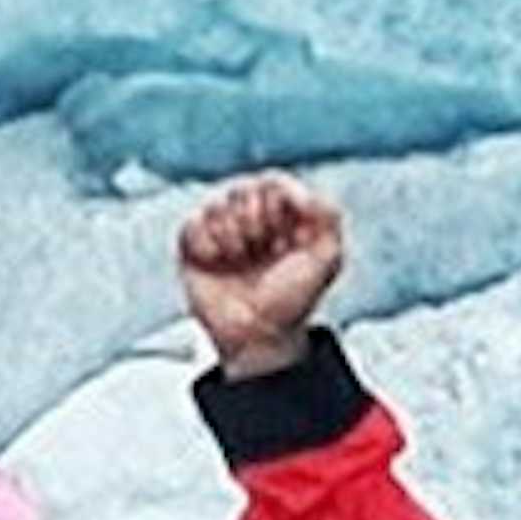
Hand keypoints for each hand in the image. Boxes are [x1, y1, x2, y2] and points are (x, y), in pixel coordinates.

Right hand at [176, 172, 343, 378]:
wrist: (257, 337)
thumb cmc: (292, 302)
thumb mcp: (327, 259)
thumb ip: (329, 217)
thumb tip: (303, 192)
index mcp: (282, 217)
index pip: (274, 182)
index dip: (276, 203)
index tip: (284, 234)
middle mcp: (251, 220)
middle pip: (243, 188)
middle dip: (254, 221)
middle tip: (261, 249)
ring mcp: (221, 232)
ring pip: (215, 204)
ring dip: (231, 235)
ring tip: (240, 259)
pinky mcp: (194, 247)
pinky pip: (191, 224)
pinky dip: (205, 243)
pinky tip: (217, 262)